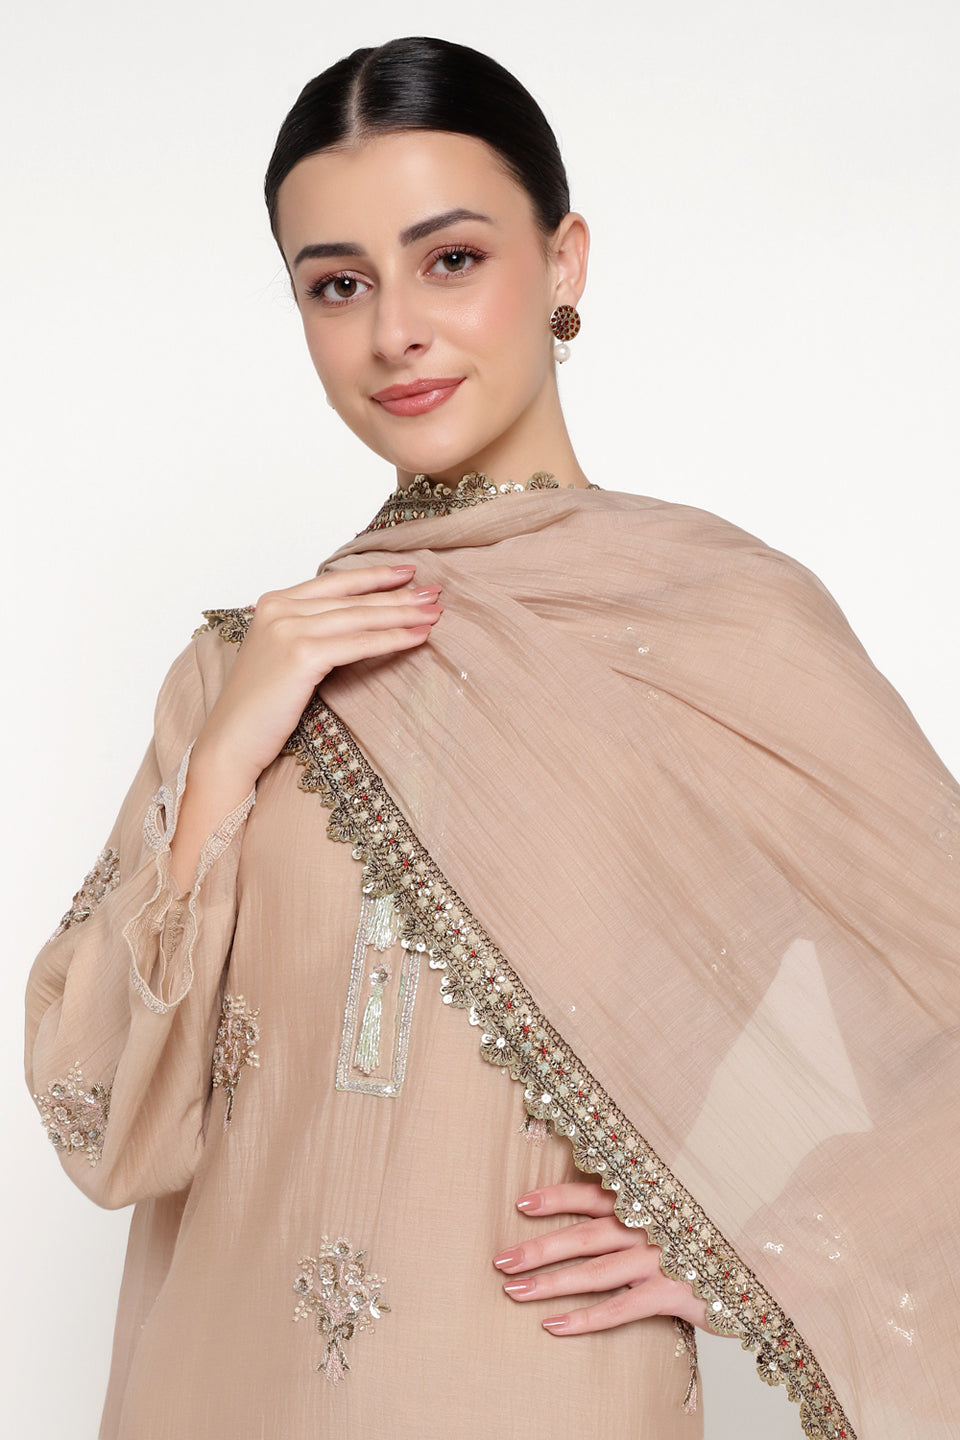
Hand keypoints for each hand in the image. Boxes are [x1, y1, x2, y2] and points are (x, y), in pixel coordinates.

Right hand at [169, 564, 440, 890]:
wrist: (230, 743)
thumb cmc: (258, 709)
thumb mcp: (282, 658)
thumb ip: (309, 633)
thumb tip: (357, 623)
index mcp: (273, 603)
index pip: (334, 583)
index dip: (373, 576)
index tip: (406, 572)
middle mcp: (279, 609)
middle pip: (352, 598)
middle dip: (397, 594)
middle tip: (435, 592)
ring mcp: (288, 629)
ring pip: (359, 617)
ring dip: (402, 613)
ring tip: (435, 612)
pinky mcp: (301, 655)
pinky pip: (358, 643)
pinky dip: (392, 639)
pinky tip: (417, 637)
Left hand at [493, 1181, 710, 1335]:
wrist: (763, 1261)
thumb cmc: (707, 1232)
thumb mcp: (673, 1208)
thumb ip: (637, 1206)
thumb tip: (593, 1211)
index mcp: (643, 1200)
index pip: (590, 1194)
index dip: (554, 1198)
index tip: (520, 1203)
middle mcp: (646, 1226)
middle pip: (581, 1235)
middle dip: (538, 1248)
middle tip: (500, 1261)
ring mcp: (658, 1259)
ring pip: (592, 1273)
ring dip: (550, 1283)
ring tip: (513, 1291)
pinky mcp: (671, 1294)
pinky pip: (618, 1309)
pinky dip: (584, 1319)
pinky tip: (553, 1326)